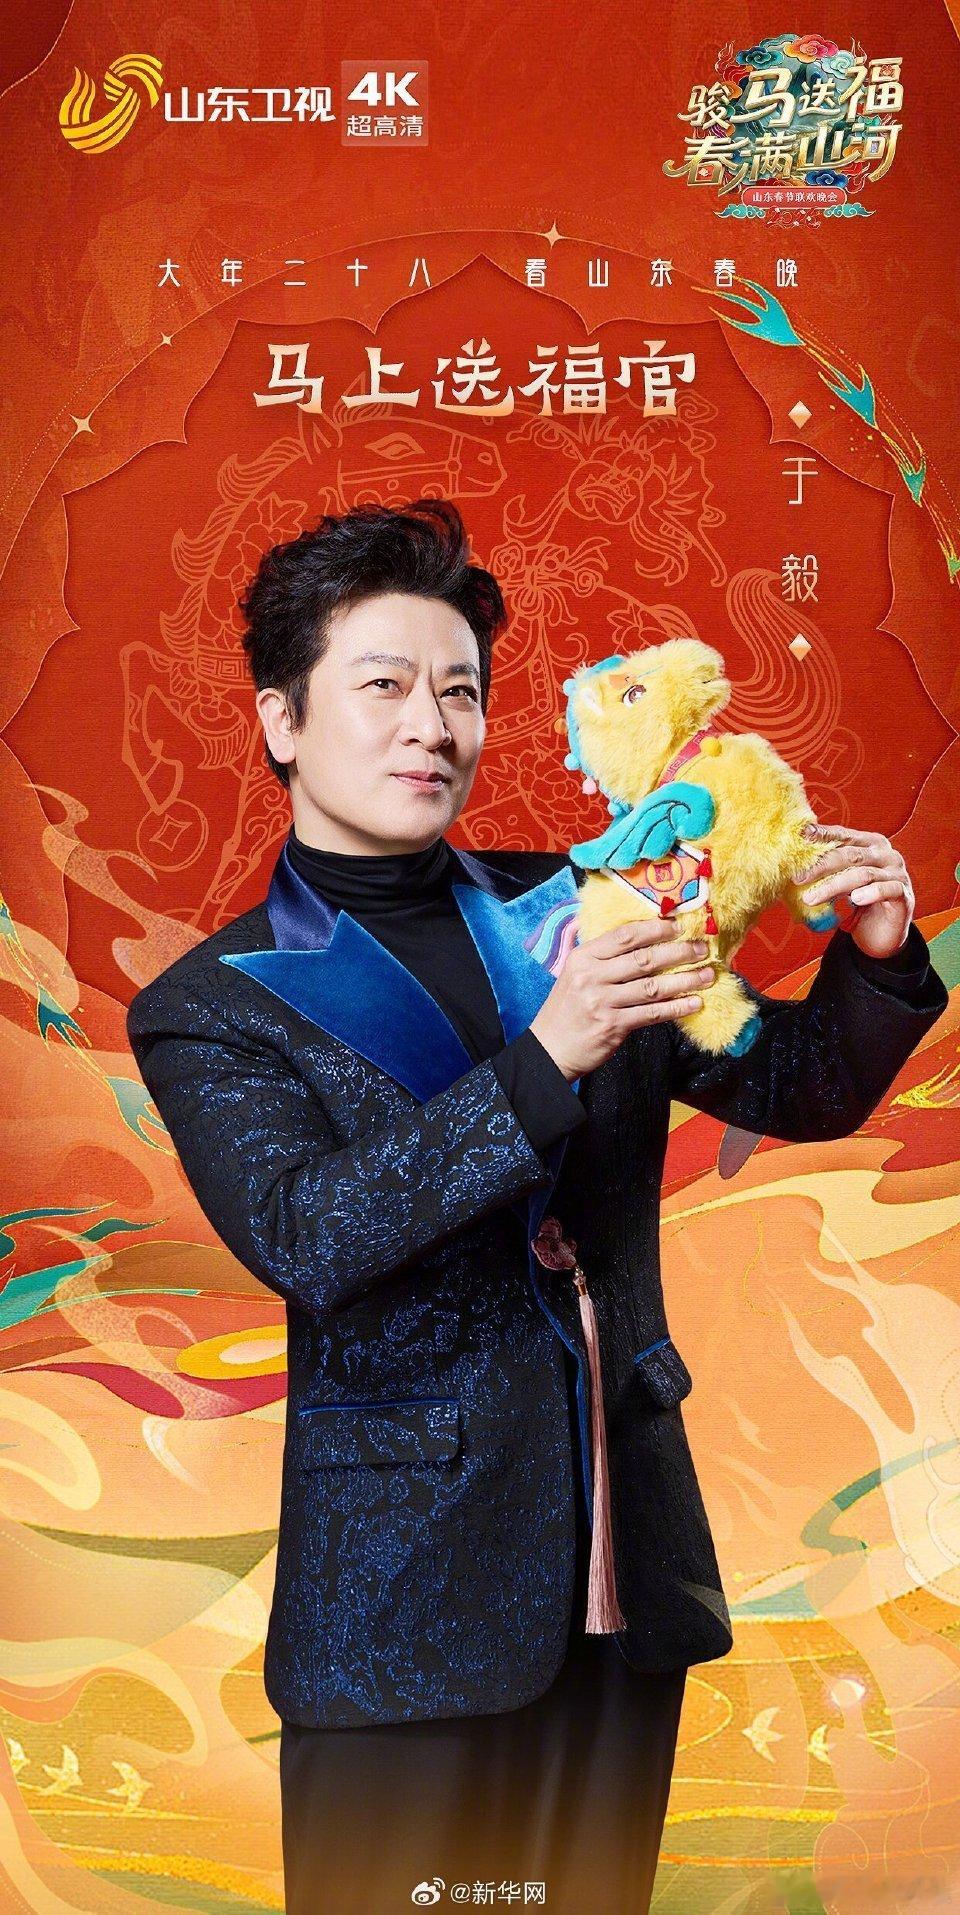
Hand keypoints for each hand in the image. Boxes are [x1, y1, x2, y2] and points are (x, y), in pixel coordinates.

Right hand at [529, 919, 715, 1079]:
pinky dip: (676, 1008)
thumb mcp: (576, 974)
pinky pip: (652, 1013)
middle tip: (703, 948)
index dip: (656, 929)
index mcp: (583, 957)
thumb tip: (646, 941)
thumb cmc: (569, 1008)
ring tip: (708, 975)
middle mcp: (591, 976)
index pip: (625, 935)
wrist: (550, 1048)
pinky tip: (694, 1003)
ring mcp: (602, 1001)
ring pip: (653, 986)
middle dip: (679, 952)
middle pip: (644, 959)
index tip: (680, 926)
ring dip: (685, 980)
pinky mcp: (613, 1025)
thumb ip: (605, 958)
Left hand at [795, 823, 914, 959]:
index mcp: (870, 844)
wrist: (880, 936)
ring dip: (833, 886)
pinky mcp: (903, 894)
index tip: (801, 835)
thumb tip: (793, 865)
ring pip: (862, 875)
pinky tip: (855, 899)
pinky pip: (886, 890)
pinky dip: (869, 893)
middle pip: (850, 854)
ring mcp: (897, 873)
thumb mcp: (840, 884)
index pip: (844, 835)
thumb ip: (826, 871)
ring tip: (811, 898)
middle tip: (798, 878)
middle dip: (821, 866)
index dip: (822, 834)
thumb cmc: (858, 905)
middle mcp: (886, 854)